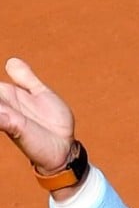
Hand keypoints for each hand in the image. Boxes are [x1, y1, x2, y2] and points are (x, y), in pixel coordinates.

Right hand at [0, 58, 74, 172]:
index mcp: (6, 94)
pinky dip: (0, 115)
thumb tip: (11, 61)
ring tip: (2, 108)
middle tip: (1, 100)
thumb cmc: (52, 122)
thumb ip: (26, 79)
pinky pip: (0, 117)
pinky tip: (2, 112)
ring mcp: (5, 115)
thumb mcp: (41, 94)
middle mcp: (2, 103)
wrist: (64, 146)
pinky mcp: (13, 125)